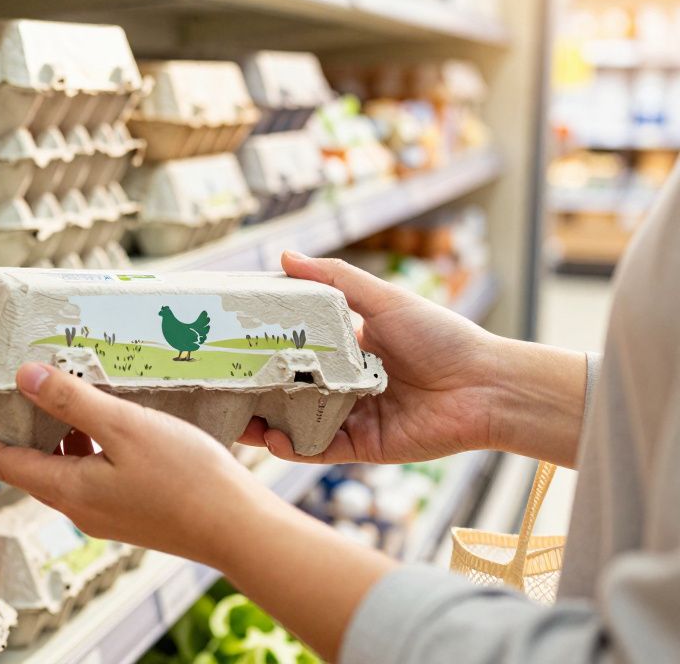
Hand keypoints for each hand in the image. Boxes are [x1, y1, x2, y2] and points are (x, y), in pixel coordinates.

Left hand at [0, 363, 270, 568]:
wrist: (237, 529)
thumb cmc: (187, 477)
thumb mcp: (125, 426)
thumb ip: (73, 401)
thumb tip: (24, 377)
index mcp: (68, 489)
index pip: (0, 460)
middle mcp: (78, 509)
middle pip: (26, 466)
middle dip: (17, 427)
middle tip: (21, 385)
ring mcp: (103, 516)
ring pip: (59, 471)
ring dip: (53, 436)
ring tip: (66, 395)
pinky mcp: (128, 514)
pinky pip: (88, 478)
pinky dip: (84, 448)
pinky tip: (109, 424)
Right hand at [239, 251, 502, 463]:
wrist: (486, 387)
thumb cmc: (442, 337)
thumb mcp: (385, 300)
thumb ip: (336, 279)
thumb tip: (286, 255)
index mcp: (347, 347)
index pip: (294, 345)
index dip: (262, 345)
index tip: (227, 339)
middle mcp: (344, 382)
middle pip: (288, 386)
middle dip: (253, 387)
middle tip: (217, 382)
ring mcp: (350, 416)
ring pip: (295, 421)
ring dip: (264, 420)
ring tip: (233, 415)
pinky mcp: (360, 447)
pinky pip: (317, 448)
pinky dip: (292, 446)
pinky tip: (272, 438)